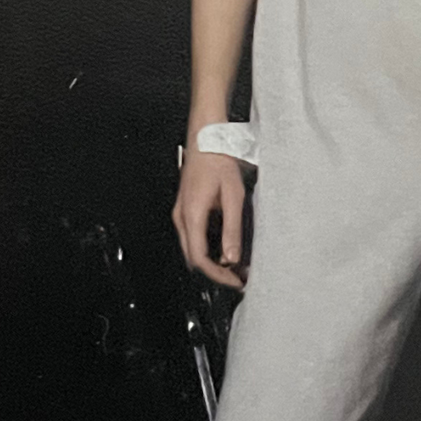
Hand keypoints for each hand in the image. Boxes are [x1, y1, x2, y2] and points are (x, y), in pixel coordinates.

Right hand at [172, 148, 249, 285]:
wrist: (206, 140)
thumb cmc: (218, 162)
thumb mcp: (233, 196)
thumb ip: (232, 229)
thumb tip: (232, 257)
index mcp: (192, 215)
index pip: (200, 258)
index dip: (218, 275)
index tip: (235, 281)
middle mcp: (182, 217)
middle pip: (194, 258)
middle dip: (216, 272)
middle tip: (238, 278)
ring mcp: (181, 214)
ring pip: (192, 249)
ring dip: (212, 261)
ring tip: (236, 266)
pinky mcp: (186, 210)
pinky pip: (193, 238)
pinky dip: (208, 249)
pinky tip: (225, 249)